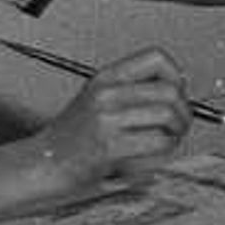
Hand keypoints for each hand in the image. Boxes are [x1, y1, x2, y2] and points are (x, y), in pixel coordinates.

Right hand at [37, 47, 188, 185]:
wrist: (41, 165)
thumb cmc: (71, 140)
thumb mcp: (96, 101)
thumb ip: (132, 92)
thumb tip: (178, 91)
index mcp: (104, 78)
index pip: (156, 58)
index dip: (176, 76)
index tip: (175, 94)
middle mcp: (105, 94)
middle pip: (170, 91)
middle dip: (184, 112)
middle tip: (177, 126)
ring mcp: (106, 119)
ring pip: (168, 116)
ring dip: (176, 133)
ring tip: (165, 142)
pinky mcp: (110, 145)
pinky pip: (158, 142)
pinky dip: (163, 152)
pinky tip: (150, 156)